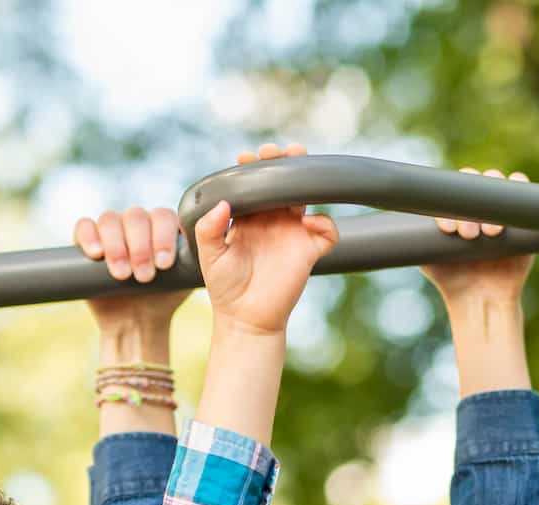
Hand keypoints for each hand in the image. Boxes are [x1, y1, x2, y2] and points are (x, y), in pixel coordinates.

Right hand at [75, 206, 189, 336]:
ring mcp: (111, 230)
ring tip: (122, 275)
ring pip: (110, 220)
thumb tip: (221, 223)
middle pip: (136, 217)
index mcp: (162, 226)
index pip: (163, 216)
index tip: (165, 264)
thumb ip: (202, 253)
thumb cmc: (163, 299)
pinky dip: (89, 236)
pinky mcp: (87, 241)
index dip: (163, 237)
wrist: (137, 323)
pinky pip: (84, 226)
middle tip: (144, 276)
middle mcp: (137, 223)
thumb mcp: (185, 277)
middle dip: (141, 247)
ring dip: (117, 246)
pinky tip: (96, 254)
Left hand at [193, 142, 338, 336]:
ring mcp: (293, 234)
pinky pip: (329, 232)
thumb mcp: (210, 255)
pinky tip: (308, 224)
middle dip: (285, 162)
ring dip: (307, 181)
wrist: (245, 318)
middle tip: (278, 152)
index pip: (256, 182)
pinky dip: (326, 224)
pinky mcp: (309, 252)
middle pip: (286, 182)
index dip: (254, 166)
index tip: (246, 159)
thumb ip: (209, 229)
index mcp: (250, 216)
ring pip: (308, 197)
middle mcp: (274, 220)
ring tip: (297, 173)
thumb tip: (223, 203)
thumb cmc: (225, 287)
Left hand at [419, 169, 534, 307]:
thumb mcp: (428, 257)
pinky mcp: (523, 217)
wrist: (480, 300)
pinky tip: (513, 193)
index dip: (448, 202)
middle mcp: (477, 205)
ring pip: (497, 185)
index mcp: (455, 209)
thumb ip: (418, 237)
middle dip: (470, 206)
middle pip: (475, 183)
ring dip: (493, 202)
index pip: (451, 189)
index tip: (447, 229)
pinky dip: (519, 185)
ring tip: (489, 233)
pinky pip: (523, 191)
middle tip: (467, 234)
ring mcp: (500, 208)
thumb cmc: (451, 278)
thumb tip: (397, 219)